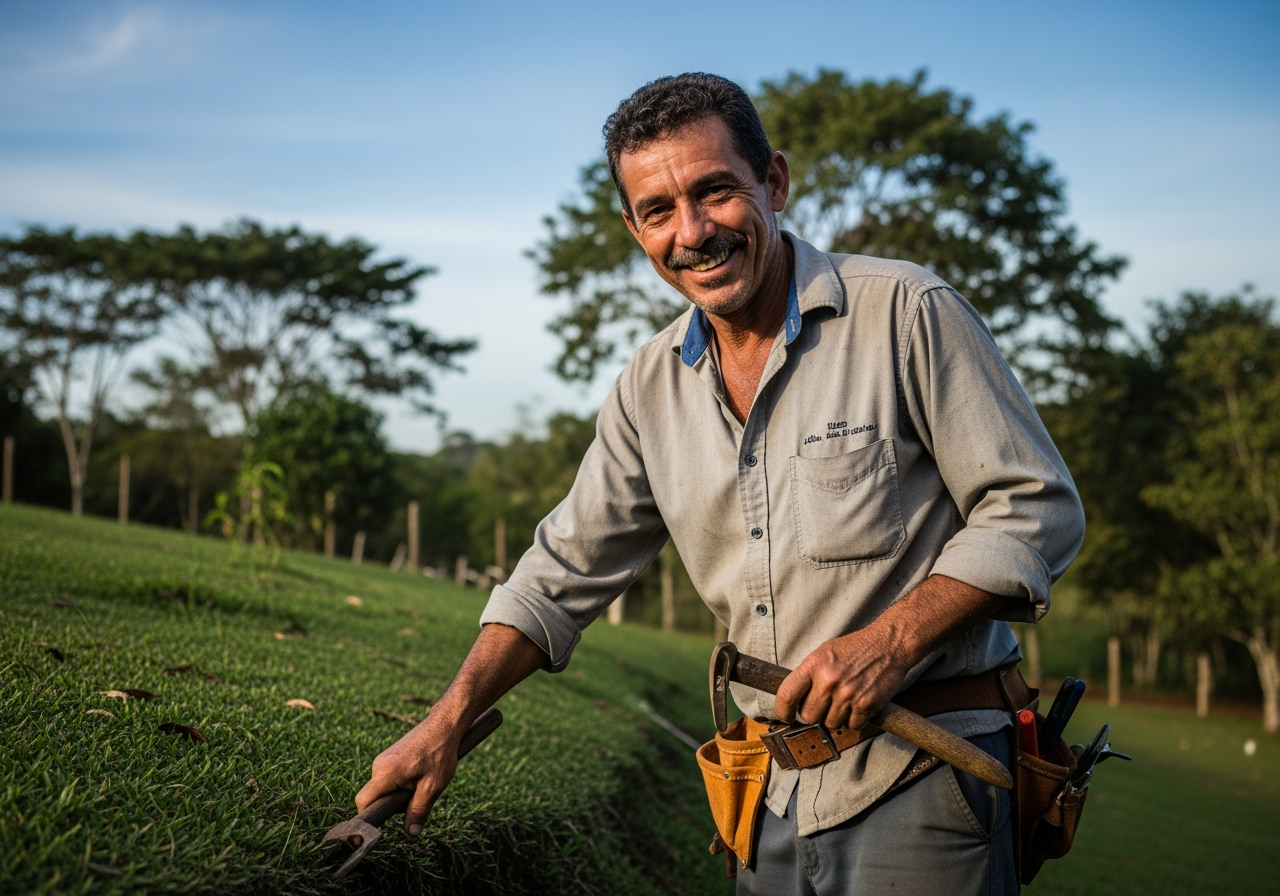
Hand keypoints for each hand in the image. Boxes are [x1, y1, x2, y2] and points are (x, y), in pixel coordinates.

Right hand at [354, 710, 464, 836]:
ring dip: (400, 793)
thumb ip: (419, 811)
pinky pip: (389, 778)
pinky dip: (402, 783)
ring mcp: (383, 759)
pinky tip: (420, 775)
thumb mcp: (432, 787)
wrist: (444, 725)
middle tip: (417, 796)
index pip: (363, 802)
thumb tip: (411, 833)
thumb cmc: (439, 754)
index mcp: (385, 773)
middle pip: (375, 797)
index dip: (370, 817)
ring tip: (422, 781)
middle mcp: (378, 765)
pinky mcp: (389, 757)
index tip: (383, 826)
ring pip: (384, 788)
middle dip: (393, 804)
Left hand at [773, 628, 909, 731]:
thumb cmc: (855, 648)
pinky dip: (855, 720)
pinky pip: (852, 726)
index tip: (786, 716)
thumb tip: (793, 700)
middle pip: (809, 716)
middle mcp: (829, 680)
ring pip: (830, 724)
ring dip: (836, 717)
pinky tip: (858, 705)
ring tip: (845, 701)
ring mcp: (848, 693)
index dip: (782, 711)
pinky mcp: (866, 704)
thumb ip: (809, 675)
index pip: (787, 695)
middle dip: (815, 714)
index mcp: (814, 664)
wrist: (889, 644)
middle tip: (826, 703)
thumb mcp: (824, 653)